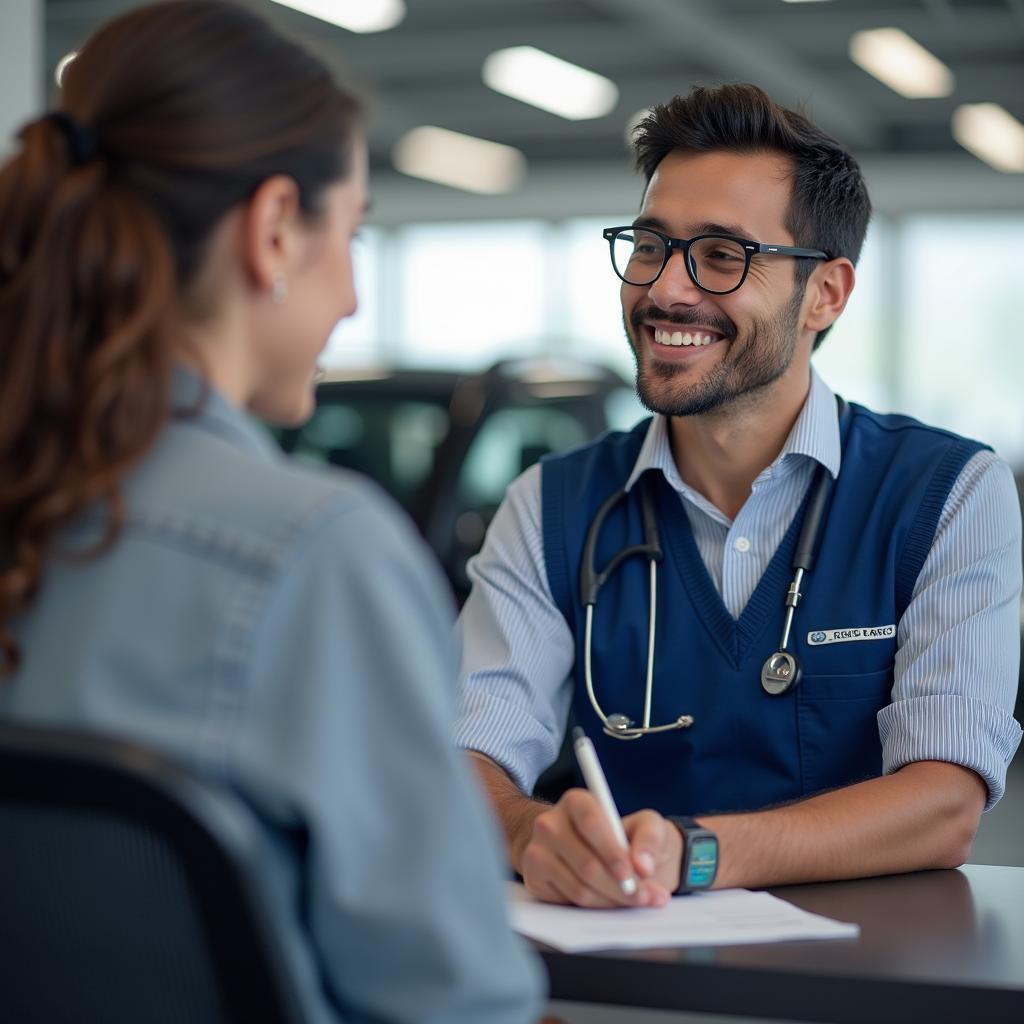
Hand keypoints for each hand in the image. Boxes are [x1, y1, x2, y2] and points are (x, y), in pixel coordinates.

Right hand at [517, 787, 682, 906]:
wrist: (594, 851)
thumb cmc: (625, 836)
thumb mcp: (646, 825)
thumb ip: (650, 838)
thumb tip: (643, 865)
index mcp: (575, 802)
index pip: (592, 823)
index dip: (613, 851)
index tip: (633, 873)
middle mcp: (550, 823)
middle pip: (587, 864)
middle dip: (621, 887)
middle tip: (645, 897)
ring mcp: (538, 852)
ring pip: (580, 888)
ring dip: (611, 901)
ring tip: (633, 900)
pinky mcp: (534, 879)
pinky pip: (569, 902)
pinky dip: (595, 908)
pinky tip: (609, 901)